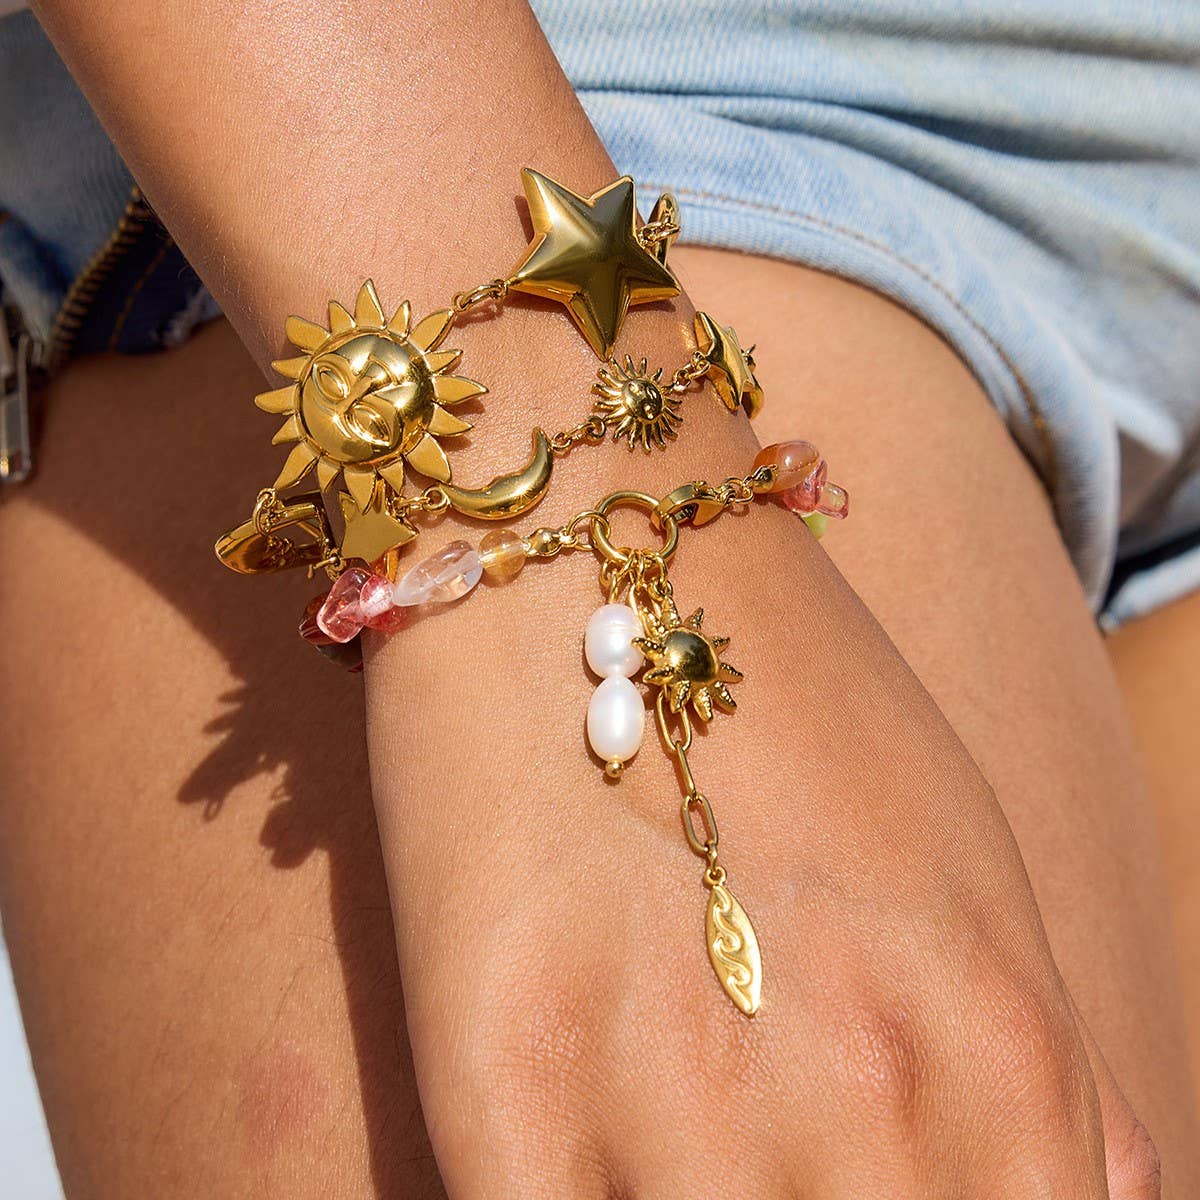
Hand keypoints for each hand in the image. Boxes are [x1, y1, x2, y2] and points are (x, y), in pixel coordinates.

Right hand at [367, 505, 1159, 1198]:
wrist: (601, 537)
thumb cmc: (789, 692)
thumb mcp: (970, 867)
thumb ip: (1046, 1071)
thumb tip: (1110, 1196)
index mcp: (998, 1050)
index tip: (883, 1197)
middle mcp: (859, 1099)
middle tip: (777, 1172)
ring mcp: (674, 1101)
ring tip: (686, 1159)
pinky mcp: (498, 1085)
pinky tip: (587, 1180)